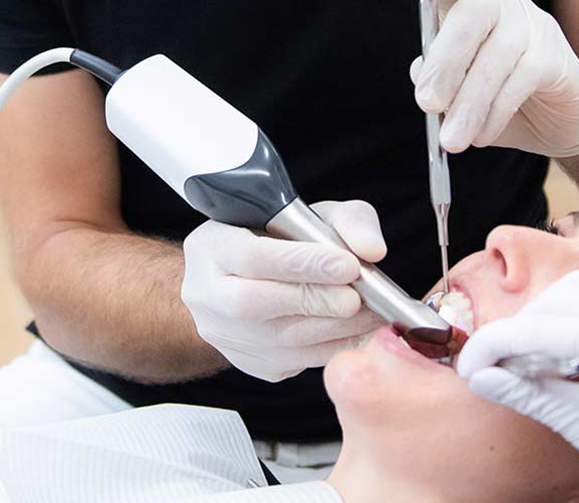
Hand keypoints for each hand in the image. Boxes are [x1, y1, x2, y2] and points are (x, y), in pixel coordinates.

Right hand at [180, 200, 385, 381]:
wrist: (242, 279)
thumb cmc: (276, 239)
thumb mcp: (312, 215)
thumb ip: (345, 221)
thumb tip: (371, 250)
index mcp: (211, 248)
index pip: (252, 257)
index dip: (302, 263)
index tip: (348, 265)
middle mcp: (206, 295)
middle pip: (257, 304)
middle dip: (317, 301)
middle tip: (361, 298)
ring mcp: (224, 336)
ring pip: (279, 341)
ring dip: (333, 329)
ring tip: (372, 314)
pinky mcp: (248, 363)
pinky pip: (294, 363)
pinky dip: (332, 348)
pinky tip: (358, 333)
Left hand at [403, 0, 578, 156]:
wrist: (561, 117)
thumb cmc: (499, 95)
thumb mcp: (458, 90)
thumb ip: (437, 79)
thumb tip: (422, 74)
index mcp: (470, 4)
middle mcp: (503, 5)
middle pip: (472, 14)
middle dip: (445, 62)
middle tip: (428, 104)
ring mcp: (534, 25)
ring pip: (496, 57)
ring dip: (469, 103)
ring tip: (453, 138)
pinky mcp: (555, 55)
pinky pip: (522, 80)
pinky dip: (496, 112)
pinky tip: (482, 135)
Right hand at [455, 270, 578, 502]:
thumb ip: (531, 392)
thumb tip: (479, 375)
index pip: (533, 329)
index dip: (491, 349)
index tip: (465, 370)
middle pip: (550, 304)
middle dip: (517, 335)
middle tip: (497, 374)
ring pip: (576, 292)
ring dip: (546, 319)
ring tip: (535, 363)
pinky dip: (577, 313)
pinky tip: (572, 348)